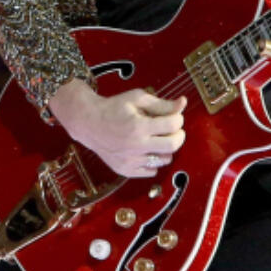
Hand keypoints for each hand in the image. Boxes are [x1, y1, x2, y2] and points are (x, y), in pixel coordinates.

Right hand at [48, 77, 185, 178]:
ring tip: (155, 139)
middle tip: (172, 130)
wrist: (88, 123)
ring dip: (165, 149)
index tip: (174, 117)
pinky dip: (153, 161)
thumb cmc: (113, 108)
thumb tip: (182, 103)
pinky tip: (145, 150)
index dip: (178, 119)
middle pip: (173, 145)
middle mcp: (135, 146)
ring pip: (164, 160)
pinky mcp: (126, 170)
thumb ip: (161, 103)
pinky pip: (152, 171)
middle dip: (178, 135)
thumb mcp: (137, 98)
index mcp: (139, 126)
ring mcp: (130, 160)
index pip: (173, 125)